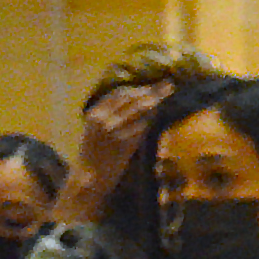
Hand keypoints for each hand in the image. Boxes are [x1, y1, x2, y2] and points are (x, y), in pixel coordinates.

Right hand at [63, 83, 167, 225]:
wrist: (90, 174)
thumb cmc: (94, 151)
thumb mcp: (95, 128)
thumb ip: (110, 114)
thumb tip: (134, 100)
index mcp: (94, 113)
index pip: (119, 94)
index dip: (137, 87)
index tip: (152, 85)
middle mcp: (103, 120)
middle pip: (132, 99)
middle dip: (152, 91)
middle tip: (168, 85)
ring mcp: (114, 132)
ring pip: (139, 111)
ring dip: (155, 102)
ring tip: (167, 96)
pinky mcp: (125, 144)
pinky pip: (142, 127)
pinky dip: (151, 119)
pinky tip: (159, 114)